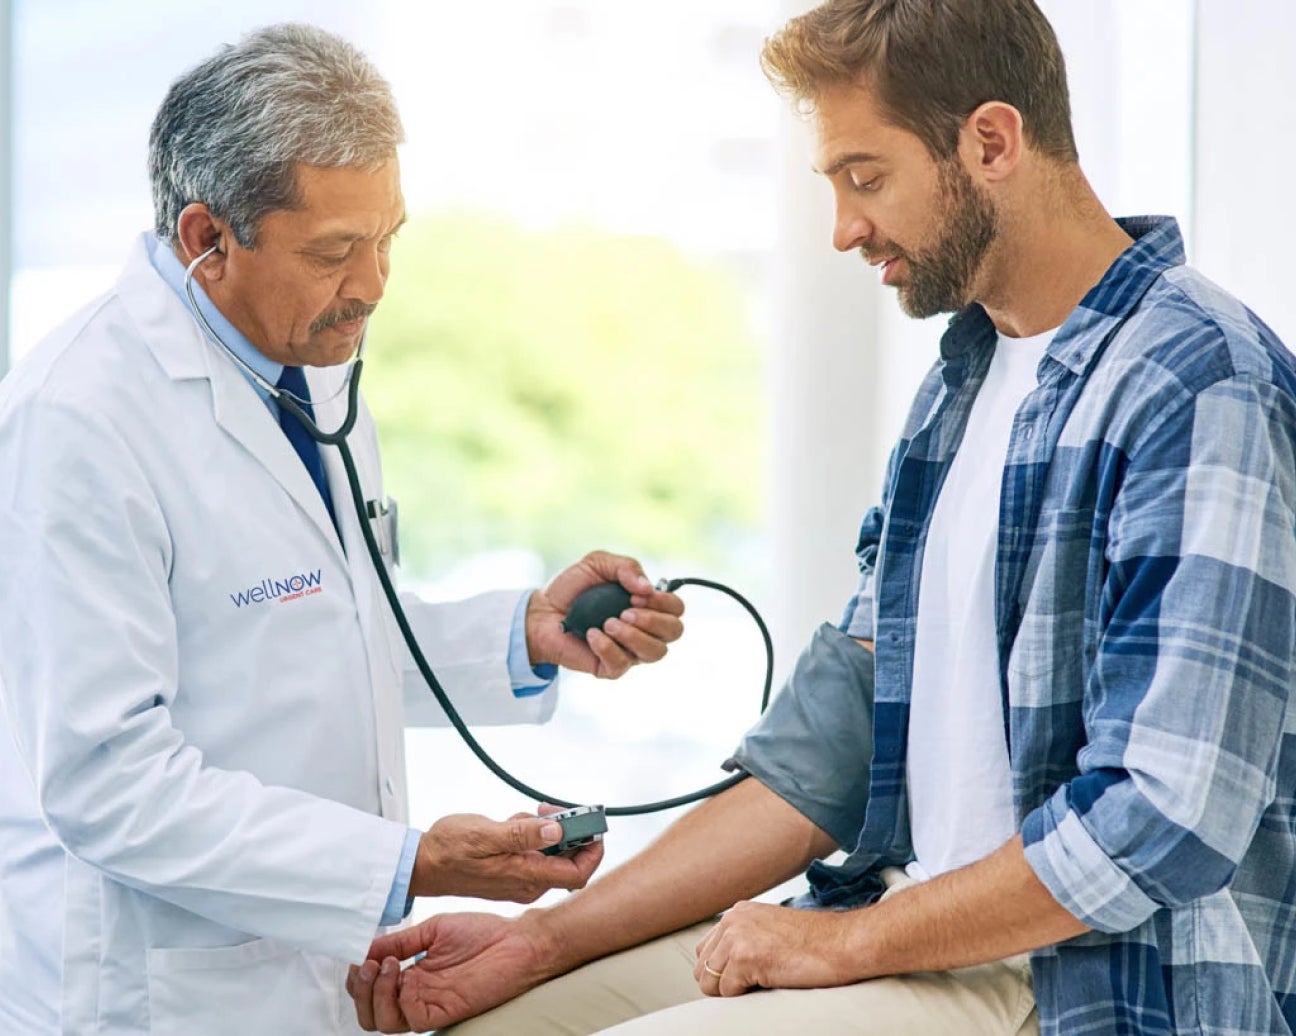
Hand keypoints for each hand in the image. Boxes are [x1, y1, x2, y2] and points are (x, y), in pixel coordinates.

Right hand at [347, 912, 549, 1032]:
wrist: (516, 941)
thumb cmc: (481, 933)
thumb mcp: (432, 930)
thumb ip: (400, 941)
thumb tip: (365, 946)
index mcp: (412, 975)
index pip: (371, 989)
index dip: (358, 977)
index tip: (357, 955)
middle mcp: (416, 994)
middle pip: (370, 1013)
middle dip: (359, 990)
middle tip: (366, 964)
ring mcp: (428, 1004)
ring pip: (383, 1022)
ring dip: (374, 994)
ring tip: (384, 966)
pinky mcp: (442, 1012)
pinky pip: (409, 1019)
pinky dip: (396, 999)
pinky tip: (403, 974)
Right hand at [410, 809, 603, 901]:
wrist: (423, 864)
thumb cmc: (449, 850)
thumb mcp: (486, 835)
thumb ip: (523, 834)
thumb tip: (557, 832)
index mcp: (526, 877)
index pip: (577, 873)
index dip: (592, 850)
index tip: (592, 825)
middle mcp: (527, 883)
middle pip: (568, 860)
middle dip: (567, 831)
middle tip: (551, 810)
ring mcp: (520, 879)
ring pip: (551, 853)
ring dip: (547, 830)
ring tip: (525, 815)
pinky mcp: (512, 872)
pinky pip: (535, 853)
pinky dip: (533, 835)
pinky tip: (515, 824)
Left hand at [526, 550, 684, 677]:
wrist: (542, 610)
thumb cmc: (573, 588)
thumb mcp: (598, 564)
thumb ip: (626, 567)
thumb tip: (647, 588)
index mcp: (647, 605)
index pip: (676, 609)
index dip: (663, 602)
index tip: (636, 594)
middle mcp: (645, 630)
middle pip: (674, 632)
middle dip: (653, 620)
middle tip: (625, 611)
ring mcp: (630, 651)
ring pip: (655, 653)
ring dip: (634, 636)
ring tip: (609, 623)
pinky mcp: (610, 667)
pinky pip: (622, 664)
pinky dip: (607, 646)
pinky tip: (592, 634)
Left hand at [692, 900, 859, 995]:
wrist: (843, 943)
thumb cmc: (817, 942)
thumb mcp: (771, 929)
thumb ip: (746, 939)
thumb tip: (725, 968)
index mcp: (738, 912)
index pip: (705, 950)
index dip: (720, 971)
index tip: (742, 979)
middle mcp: (732, 920)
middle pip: (701, 966)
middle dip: (721, 983)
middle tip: (752, 985)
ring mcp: (737, 937)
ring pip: (709, 981)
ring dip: (732, 990)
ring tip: (761, 983)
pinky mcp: (745, 957)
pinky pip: (727, 991)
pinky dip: (745, 995)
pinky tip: (769, 982)